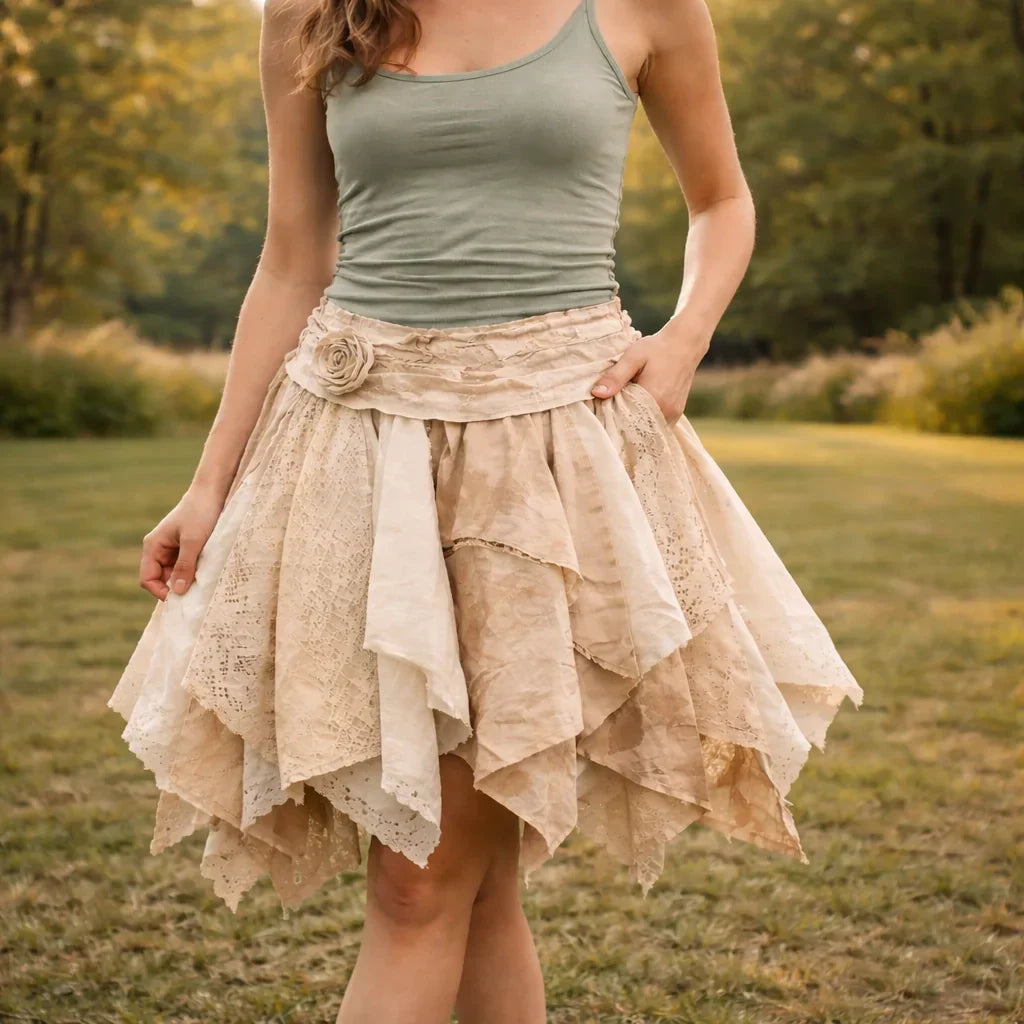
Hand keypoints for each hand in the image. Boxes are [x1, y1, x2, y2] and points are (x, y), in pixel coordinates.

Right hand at [139, 485, 225, 600]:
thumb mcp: (194, 541)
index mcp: (153, 546)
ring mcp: (172, 550)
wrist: (212, 493)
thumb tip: (177, 592)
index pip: (147, 579)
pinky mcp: (185, 549)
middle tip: (194, 592)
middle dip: (175, 587)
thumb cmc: (200, 514)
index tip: (180, 598)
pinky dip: (193, 572)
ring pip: (174, 575)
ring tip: (202, 580)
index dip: (160, 592)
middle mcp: (159, 549)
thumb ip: (185, 566)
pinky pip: (184, 568)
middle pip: (160, 580)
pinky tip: (205, 572)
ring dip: (186, 580)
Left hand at [590, 320, 710, 424]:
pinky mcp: (676, 414)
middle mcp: (666, 411)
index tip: (602, 410)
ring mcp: (673, 415)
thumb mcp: (632, 357)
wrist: (685, 344)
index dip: (612, 418)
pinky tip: (637, 408)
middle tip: (610, 408)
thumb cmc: (657, 348)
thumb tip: (596, 393)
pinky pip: (656, 424)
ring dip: (634, 422)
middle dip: (622, 422)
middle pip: (637, 428)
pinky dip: (645, 420)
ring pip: (647, 428)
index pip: (626, 421)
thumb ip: (615, 377)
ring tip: (623, 408)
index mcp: (654, 399)